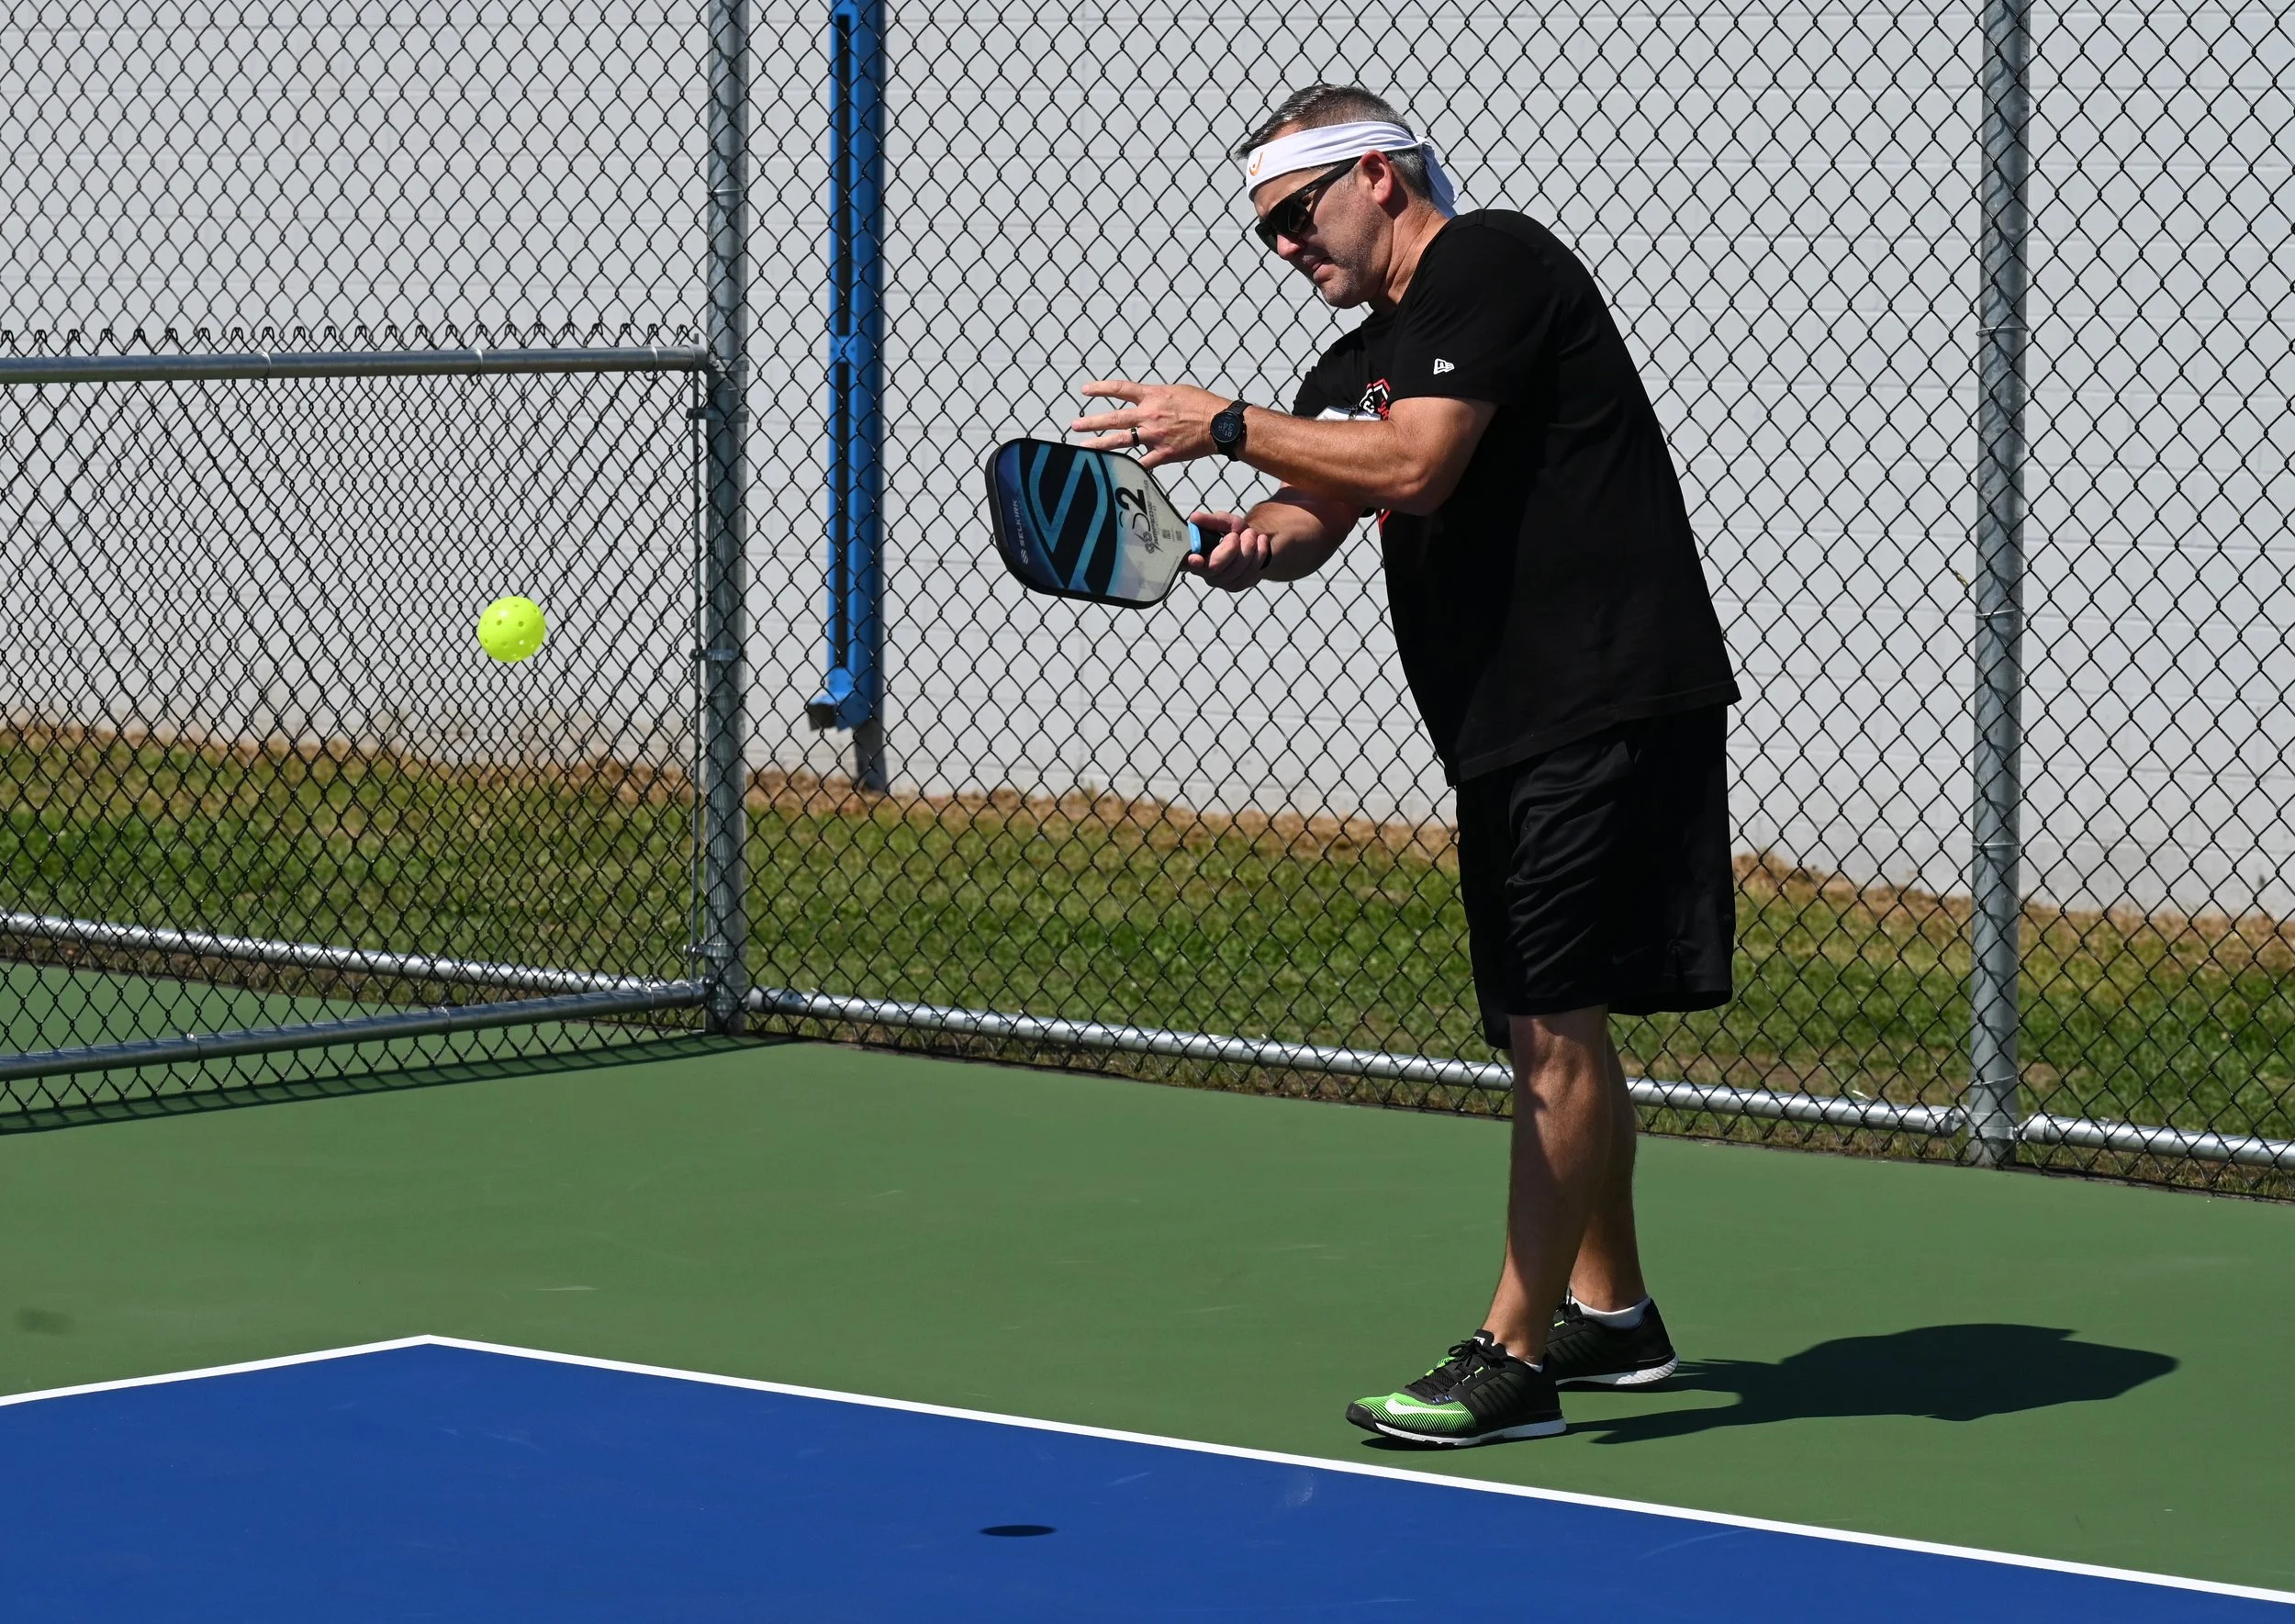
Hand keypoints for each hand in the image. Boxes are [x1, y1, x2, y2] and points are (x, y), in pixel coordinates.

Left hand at [1069, 379, 1229, 468]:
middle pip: (1113, 418)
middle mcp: (1149, 415)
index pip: (1120, 389)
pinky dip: (1128, 468)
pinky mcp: (1163, 453)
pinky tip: (1114, 473)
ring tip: (1083, 448)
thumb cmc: (1203, 405)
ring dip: (1099, 444)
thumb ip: (1158, 396)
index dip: (1100, 389)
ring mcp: (1154, 436)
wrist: (1221, 423)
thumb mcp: (1177, 391)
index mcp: (1152, 396)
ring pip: (1120, 441)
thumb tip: (1147, 400)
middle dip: (1091, 422)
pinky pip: (1141, 464)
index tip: (1085, 390)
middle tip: (1074, 425)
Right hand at [1185, 511, 1274, 591]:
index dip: (1191, 562)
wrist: (1250, 542)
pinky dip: (1260, 554)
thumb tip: (1194, 517)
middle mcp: (1206, 573)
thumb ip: (1210, 520)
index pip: (1187, 563)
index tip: (1196, 558)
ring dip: (1249, 547)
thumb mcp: (1223, 522)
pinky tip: (1260, 542)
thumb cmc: (1232, 532)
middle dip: (1233, 546)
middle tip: (1243, 532)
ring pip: (1237, 570)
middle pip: (1216, 566)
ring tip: (1251, 533)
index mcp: (1195, 556)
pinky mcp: (1238, 586)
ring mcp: (1222, 583)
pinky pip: (1251, 574)